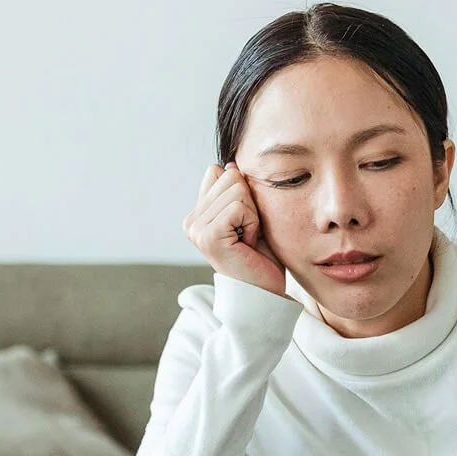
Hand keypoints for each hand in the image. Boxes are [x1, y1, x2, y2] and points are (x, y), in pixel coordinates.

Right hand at [182, 163, 285, 295]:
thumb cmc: (261, 257)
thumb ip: (236, 192)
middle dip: (250, 204)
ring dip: (253, 215)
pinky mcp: (208, 236)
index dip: (244, 193)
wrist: (264, 292)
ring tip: (248, 239)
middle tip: (248, 233)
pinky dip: (252, 223)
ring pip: (237, 189)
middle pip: (230, 176)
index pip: (220, 172)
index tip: (245, 222)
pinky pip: (239, 206)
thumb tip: (228, 163)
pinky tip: (248, 243)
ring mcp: (196, 229)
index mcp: (197, 214)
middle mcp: (191, 221)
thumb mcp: (249, 217)